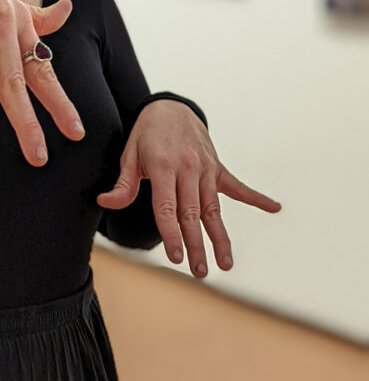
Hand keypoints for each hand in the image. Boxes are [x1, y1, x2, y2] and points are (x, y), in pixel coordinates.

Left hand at [96, 99, 280, 277]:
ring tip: (226, 264)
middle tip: (200, 273)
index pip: (167, 207)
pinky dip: (256, 198)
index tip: (177, 258)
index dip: (172, 234)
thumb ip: (123, 184)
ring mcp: (206, 167)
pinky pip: (237, 186)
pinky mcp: (218, 167)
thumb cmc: (146, 135)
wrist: (169, 107)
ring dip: (220, 237)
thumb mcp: (129, 155)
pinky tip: (275, 208)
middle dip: (197, 245)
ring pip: (214, 208)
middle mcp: (187, 168)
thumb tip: (105, 202)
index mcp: (163, 166)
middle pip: (193, 213)